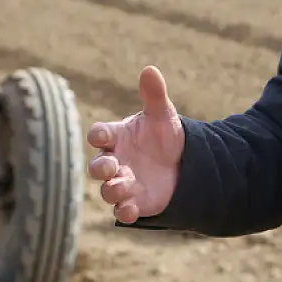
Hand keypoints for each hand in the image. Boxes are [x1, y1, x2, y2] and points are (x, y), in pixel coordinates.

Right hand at [86, 66, 184, 224]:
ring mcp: (123, 182)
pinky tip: (130, 211)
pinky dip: (124, 212)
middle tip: (110, 166)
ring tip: (122, 187)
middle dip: (100, 168)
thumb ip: (154, 95)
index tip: (103, 136)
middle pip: (97, 166)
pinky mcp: (134, 202)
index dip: (99, 135)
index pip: (100, 134)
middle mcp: (115, 161)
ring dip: (112, 190)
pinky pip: (123, 210)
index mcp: (117, 136)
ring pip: (107, 190)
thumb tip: (150, 69)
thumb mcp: (163, 115)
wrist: (183, 163)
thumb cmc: (164, 135)